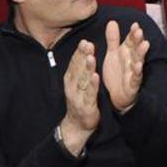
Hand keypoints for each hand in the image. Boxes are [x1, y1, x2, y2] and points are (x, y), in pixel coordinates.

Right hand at [60, 40, 99, 155]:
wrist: (77, 125)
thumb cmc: (80, 100)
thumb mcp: (77, 82)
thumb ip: (80, 67)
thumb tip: (84, 50)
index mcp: (70, 79)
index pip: (74, 63)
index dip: (79, 52)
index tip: (84, 41)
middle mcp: (72, 86)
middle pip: (78, 69)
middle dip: (82, 56)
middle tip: (87, 44)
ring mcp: (78, 96)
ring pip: (83, 80)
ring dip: (87, 68)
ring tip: (91, 56)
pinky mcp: (86, 106)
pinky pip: (89, 94)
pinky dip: (92, 85)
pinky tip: (96, 76)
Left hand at [101, 21, 148, 113]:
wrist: (117, 96)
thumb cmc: (116, 73)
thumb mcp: (113, 54)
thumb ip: (113, 39)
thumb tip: (112, 21)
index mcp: (126, 52)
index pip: (131, 40)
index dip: (133, 33)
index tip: (135, 25)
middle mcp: (132, 60)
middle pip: (136, 48)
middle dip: (138, 40)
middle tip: (139, 31)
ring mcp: (133, 72)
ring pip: (138, 61)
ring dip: (141, 53)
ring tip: (145, 44)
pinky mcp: (132, 85)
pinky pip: (135, 78)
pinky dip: (137, 72)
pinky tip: (137, 66)